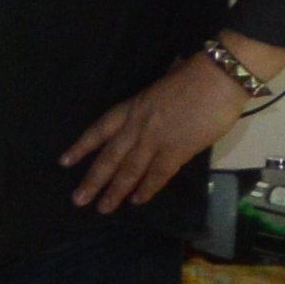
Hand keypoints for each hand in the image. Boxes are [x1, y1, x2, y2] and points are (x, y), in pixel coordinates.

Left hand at [62, 38, 272, 211]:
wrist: (219, 77)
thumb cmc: (194, 74)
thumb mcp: (161, 86)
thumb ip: (151, 103)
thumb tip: (153, 109)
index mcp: (133, 106)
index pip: (100, 129)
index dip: (82, 146)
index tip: (65, 161)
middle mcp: (138, 125)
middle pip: (109, 157)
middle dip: (93, 180)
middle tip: (78, 200)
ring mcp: (155, 140)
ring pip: (128, 171)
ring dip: (115, 192)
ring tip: (103, 208)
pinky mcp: (176, 151)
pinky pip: (157, 175)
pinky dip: (146, 189)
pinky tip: (137, 201)